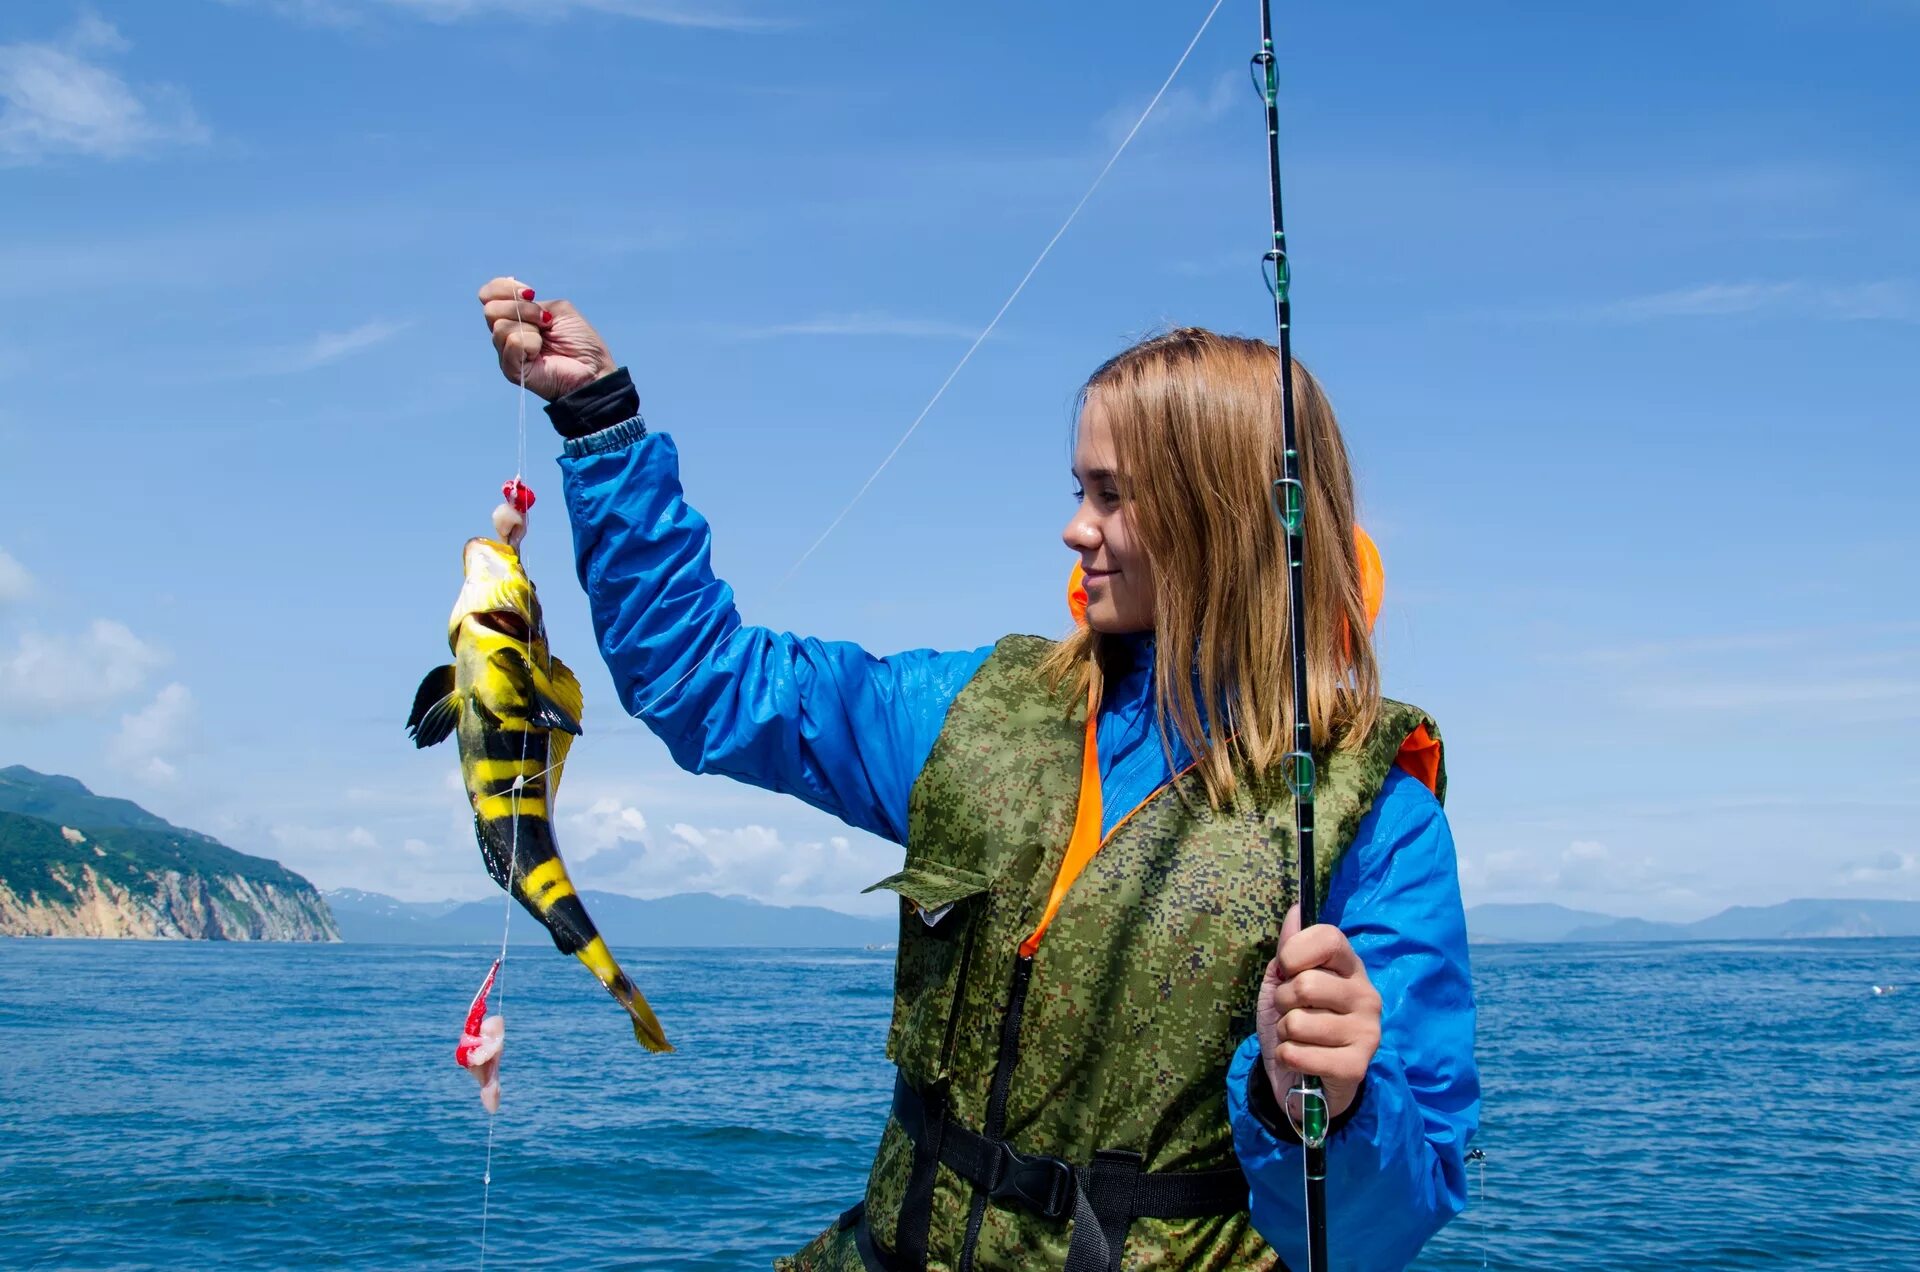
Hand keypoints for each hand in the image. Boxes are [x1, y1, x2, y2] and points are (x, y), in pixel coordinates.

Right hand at [476, 277, 618, 401]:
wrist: (592, 370)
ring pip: (500, 326)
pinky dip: (531, 342)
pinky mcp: (511, 369)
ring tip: (545, 340)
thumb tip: (512, 302)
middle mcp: (506, 334)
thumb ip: (530, 302)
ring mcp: (507, 352)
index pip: (488, 295)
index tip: (531, 294)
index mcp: (514, 317)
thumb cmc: (580, 342)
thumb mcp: (556, 310)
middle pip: (491, 309)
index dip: (504, 288)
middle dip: (522, 309)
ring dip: (530, 327)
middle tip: (545, 321)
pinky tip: (541, 353)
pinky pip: (512, 342)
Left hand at [1256, 903, 1380, 1124]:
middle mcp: (1367, 995)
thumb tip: (1295, 910)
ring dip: (1284, 1033)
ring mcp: (1368, 1031)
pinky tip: (1302, 1061)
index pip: (1329, 938)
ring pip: (1299, 1023)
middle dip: (1283, 1002)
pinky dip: (1288, 1058)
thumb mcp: (1284, 983)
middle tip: (1292, 1013)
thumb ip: (1290, 949)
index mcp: (1352, 968)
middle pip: (1306, 984)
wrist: (1304, 1080)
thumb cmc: (1295, 1023)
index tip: (1288, 970)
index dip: (1295, 952)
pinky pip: (1299, 1055)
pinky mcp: (1357, 1066)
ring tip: (1299, 1039)